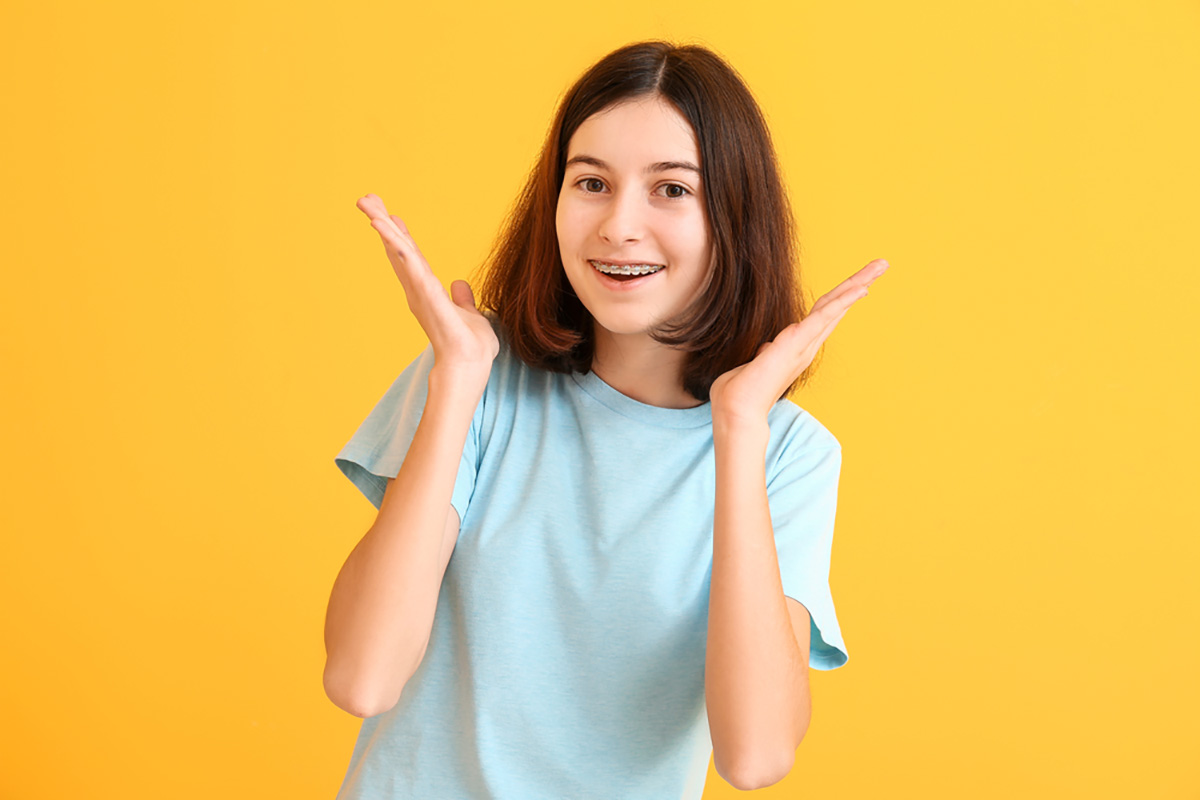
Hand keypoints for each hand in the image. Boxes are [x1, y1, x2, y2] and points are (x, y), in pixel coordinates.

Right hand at [356, 194, 498, 380]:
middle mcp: (418, 288)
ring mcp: (419, 290)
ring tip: (367, 203)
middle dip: (382, 222)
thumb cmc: (470, 346)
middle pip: (397, 248)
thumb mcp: (470, 315)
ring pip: (398, 251)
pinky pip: (408, 262)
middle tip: (365, 198)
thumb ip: (463, 299)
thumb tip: (459, 284)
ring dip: (383, 226)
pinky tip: (385, 226)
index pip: (411, 256)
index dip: (399, 235)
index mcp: (427, 291)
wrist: (470, 365)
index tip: (389, 214)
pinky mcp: (425, 292)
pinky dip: (395, 243)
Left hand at [709, 258, 890, 425]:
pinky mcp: (796, 343)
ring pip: (835, 307)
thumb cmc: (740, 393)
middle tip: (881, 265)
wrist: (736, 412)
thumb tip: (765, 350)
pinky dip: (842, 301)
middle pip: (836, 307)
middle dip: (859, 284)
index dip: (841, 298)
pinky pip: (823, 317)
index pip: (823, 316)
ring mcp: (803, 345)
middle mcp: (806, 346)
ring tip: (879, 267)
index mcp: (797, 348)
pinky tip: (860, 288)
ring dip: (857, 284)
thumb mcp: (753, 366)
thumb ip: (764, 355)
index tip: (860, 284)